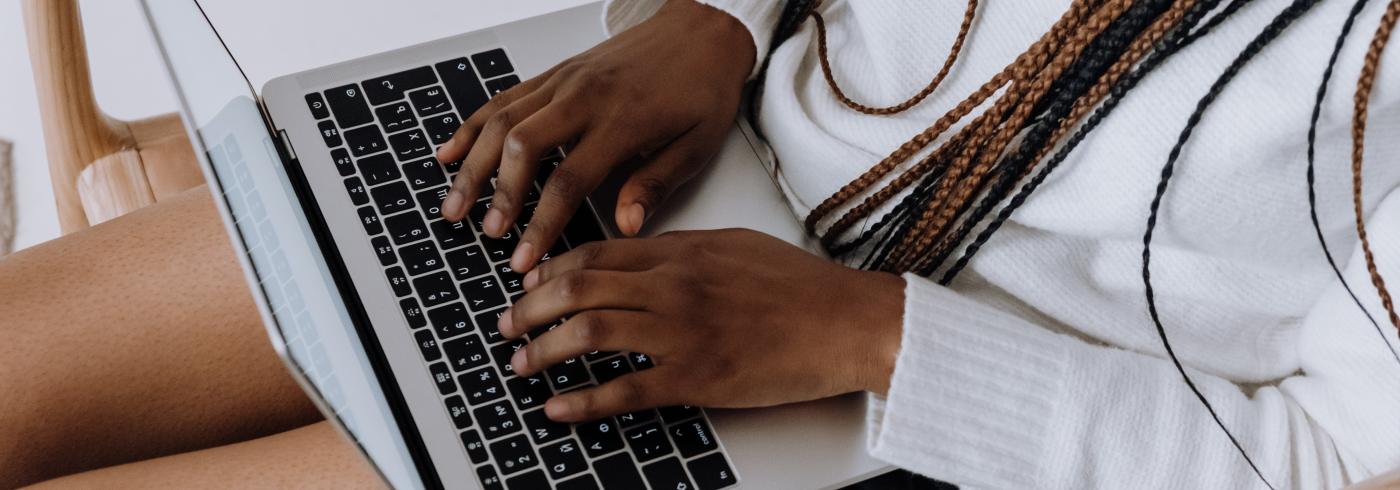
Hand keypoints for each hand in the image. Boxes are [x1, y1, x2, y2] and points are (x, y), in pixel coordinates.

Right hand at [434, 0, 754, 272]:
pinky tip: (450, 152)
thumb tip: (625, 226)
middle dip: (499, 195)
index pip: (569, 180)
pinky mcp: (556, 73)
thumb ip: (655, 185)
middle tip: (487, 233)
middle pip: (523, 146)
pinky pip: (504, 99)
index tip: (525, 258)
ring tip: (454, 206)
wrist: (702, 32)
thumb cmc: (702, 88)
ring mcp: (565, 81)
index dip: (541, 224)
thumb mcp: (697, 146)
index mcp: (623, 121)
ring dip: (473, 165)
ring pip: (503, 120)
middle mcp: (586, 97)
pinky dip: (473, 126)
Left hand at [496, 229, 905, 422]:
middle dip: (530, 308)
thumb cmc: (798, 287)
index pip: (596, 253)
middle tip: (509, 325)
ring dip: (544, 350)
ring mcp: (683, 333)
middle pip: (578, 289)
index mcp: (681, 252)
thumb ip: (679, 250)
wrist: (847, 322)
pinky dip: (583, 400)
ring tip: (522, 364)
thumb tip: (634, 254)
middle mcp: (673, 287)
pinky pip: (626, 390)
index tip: (529, 284)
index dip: (551, 270)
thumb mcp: (733, 246)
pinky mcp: (698, 378)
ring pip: (590, 333)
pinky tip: (558, 407)